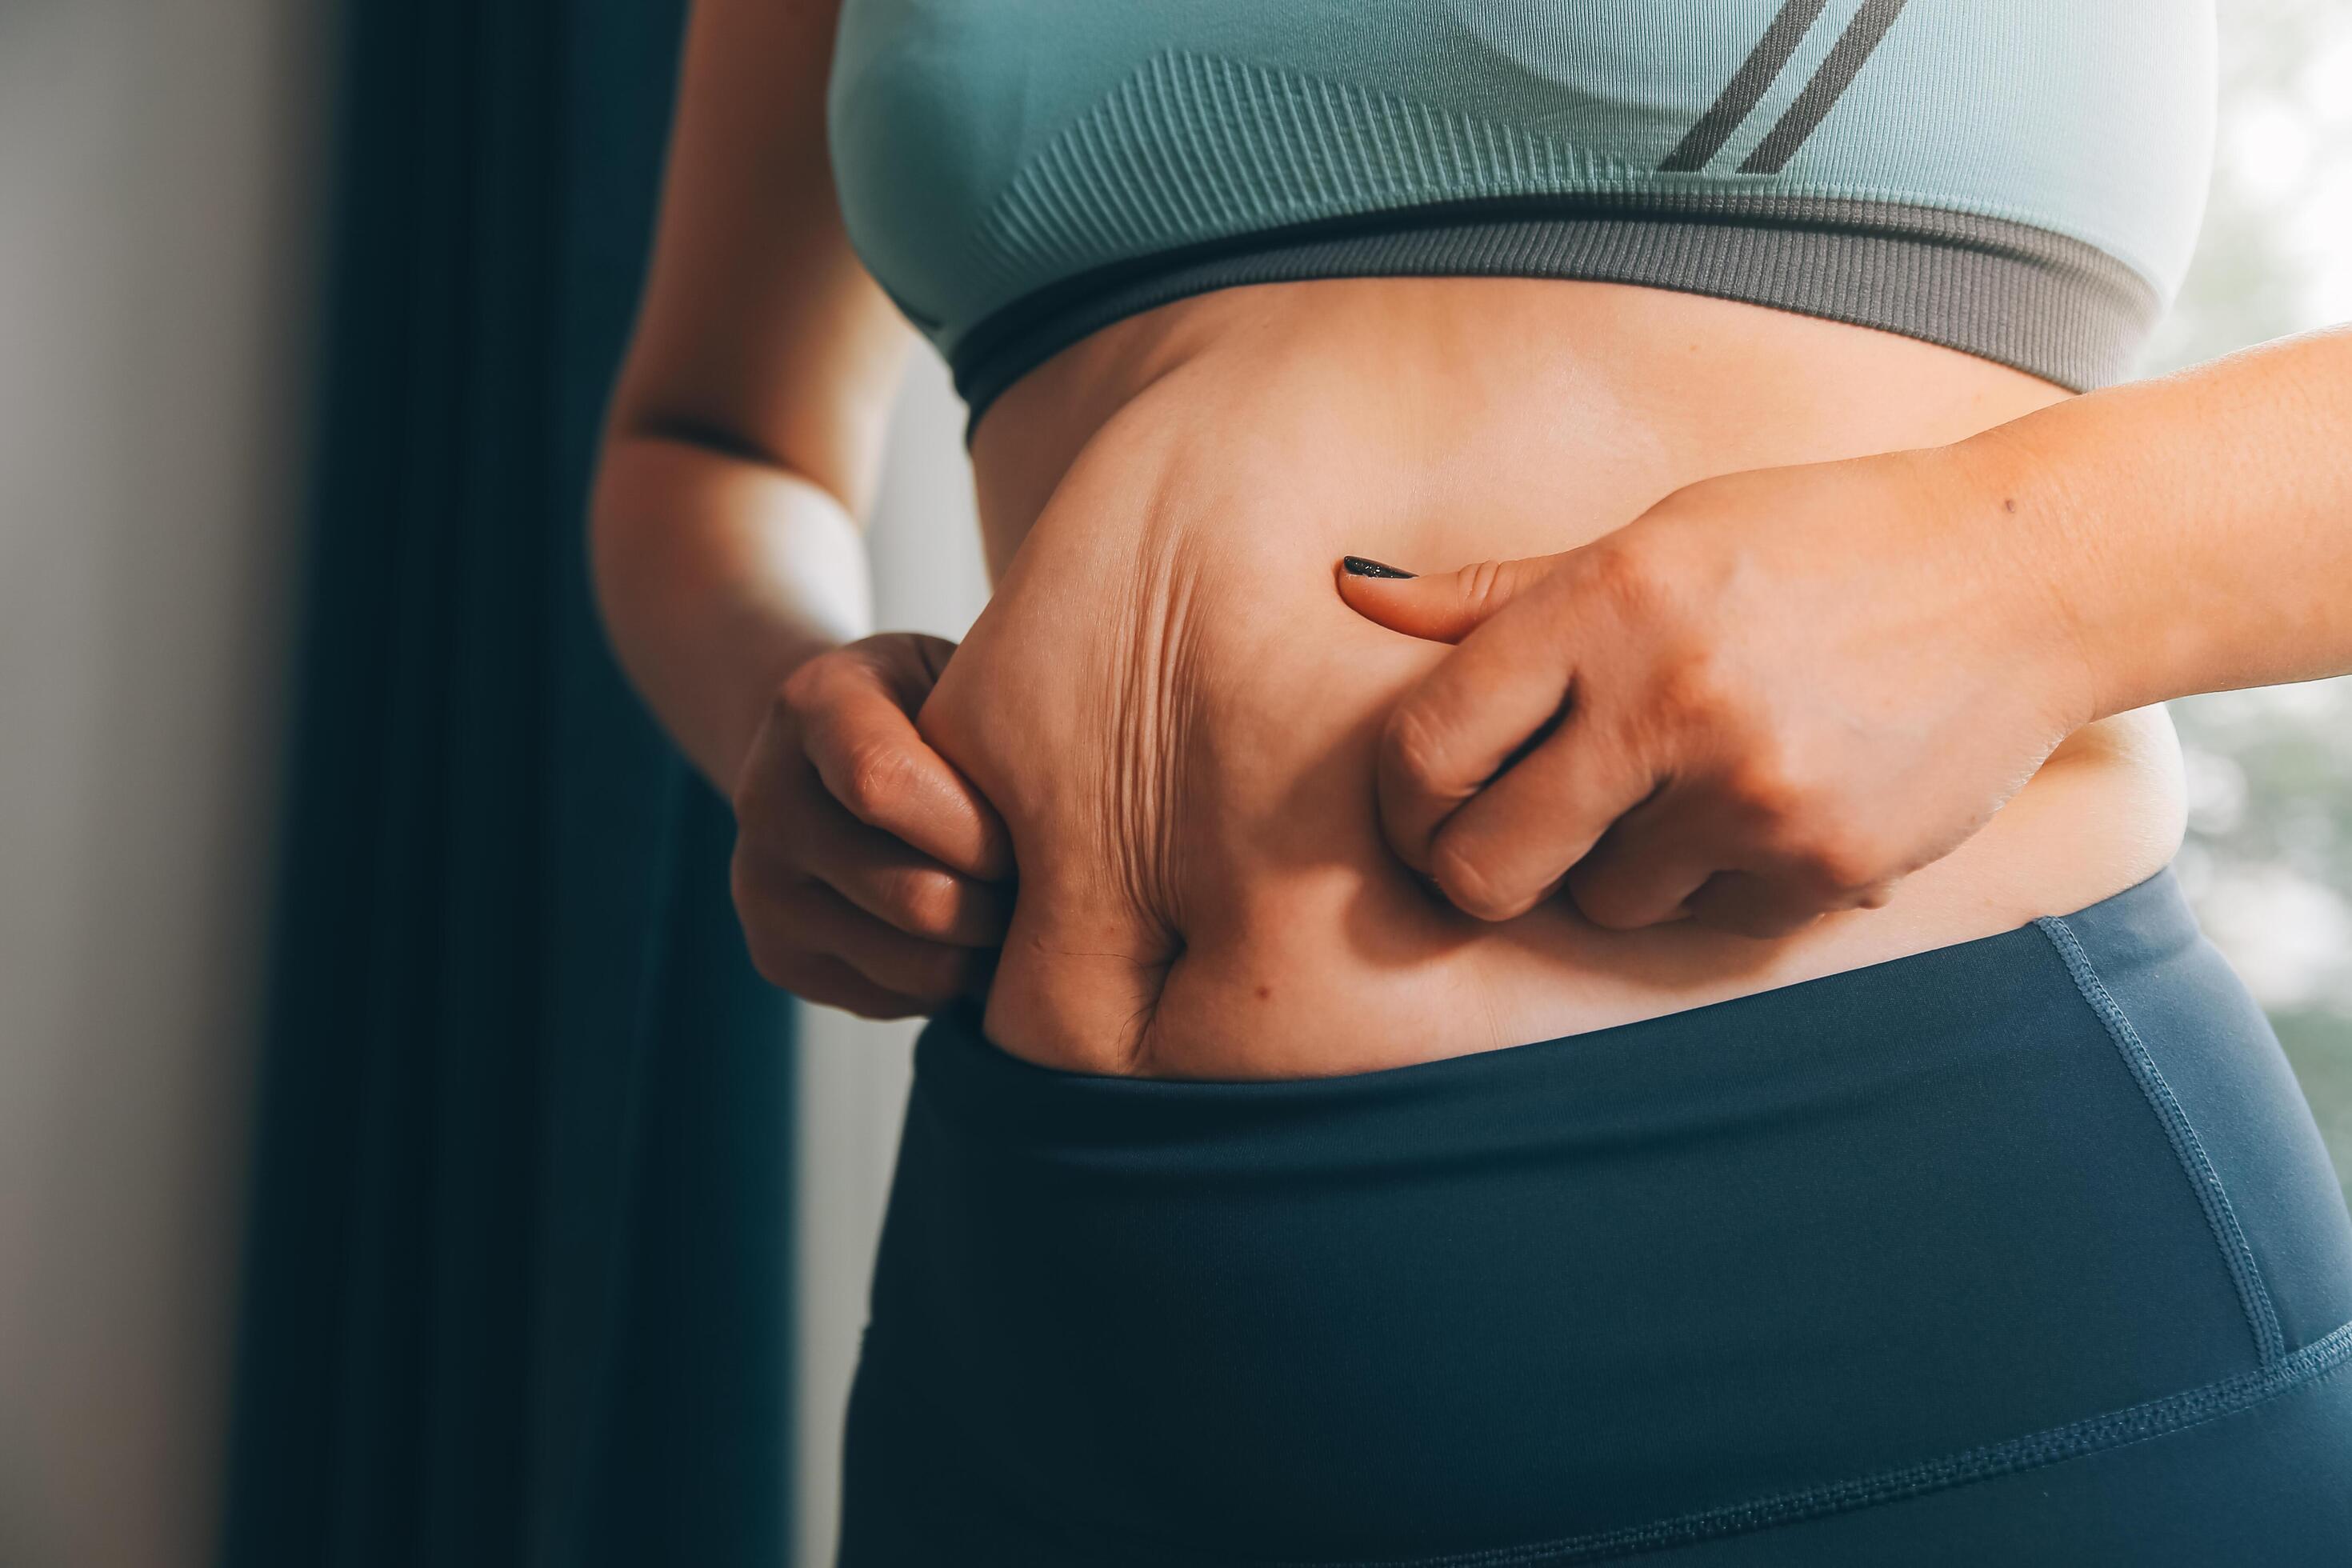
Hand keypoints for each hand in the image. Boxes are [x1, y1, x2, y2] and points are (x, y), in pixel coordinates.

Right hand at [729, 632, 1014, 1015]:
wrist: (828, 755)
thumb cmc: (928, 711)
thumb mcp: (958, 677)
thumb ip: (1002, 717)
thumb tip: (1081, 808)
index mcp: (811, 707)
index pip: (882, 783)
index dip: (977, 828)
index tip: (1029, 827)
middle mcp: (766, 799)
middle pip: (913, 896)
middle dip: (1003, 904)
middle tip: (1049, 887)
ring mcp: (761, 888)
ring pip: (916, 964)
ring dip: (986, 952)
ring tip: (1012, 907)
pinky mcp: (777, 958)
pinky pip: (898, 999)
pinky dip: (952, 979)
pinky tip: (963, 930)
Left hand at [1336, 448, 2094, 937]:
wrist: (2022, 576)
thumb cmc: (1811, 541)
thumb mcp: (1652, 536)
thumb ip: (1496, 592)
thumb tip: (1347, 590)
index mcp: (1604, 607)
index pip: (1426, 750)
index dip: (1404, 803)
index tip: (1425, 808)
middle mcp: (1666, 705)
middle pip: (1485, 869)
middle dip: (1477, 870)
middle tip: (1508, 843)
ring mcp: (1749, 798)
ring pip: (1605, 903)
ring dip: (1622, 864)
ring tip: (1692, 782)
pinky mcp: (1824, 868)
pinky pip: (1714, 918)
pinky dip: (1727, 877)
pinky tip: (1782, 796)